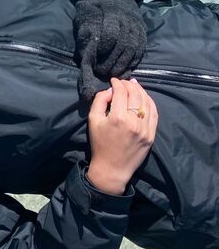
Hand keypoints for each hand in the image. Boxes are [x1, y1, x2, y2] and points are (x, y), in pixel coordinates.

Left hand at [75, 0, 146, 109]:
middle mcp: (127, 21)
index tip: (95, 57)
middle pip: (122, 44)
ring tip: (112, 74)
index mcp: (112, 13)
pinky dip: (132, 63)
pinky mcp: (143, 35)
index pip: (110, 33)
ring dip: (122, 64)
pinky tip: (124, 70)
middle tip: (102, 71)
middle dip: (112, 60)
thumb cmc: (97, 8)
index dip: (103, 47)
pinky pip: (139, 51)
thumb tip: (85, 45)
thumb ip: (85, 24)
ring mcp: (137, 28)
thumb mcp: (87, 10)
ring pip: (132, 49)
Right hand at [86, 78, 157, 194]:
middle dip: (129, 84)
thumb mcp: (93, 120)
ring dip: (140, 91)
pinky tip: (144, 97)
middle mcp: (134, 122)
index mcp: (118, 117)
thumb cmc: (100, 143)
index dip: (117, 83)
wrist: (112, 168)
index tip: (113, 80)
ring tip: (134, 86)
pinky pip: (154, 114)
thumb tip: (111, 90)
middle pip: (135, 94)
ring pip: (147, 102)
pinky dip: (150, 102)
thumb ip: (99, 100)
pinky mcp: (151, 135)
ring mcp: (145, 129)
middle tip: (123, 82)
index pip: (121, 92)